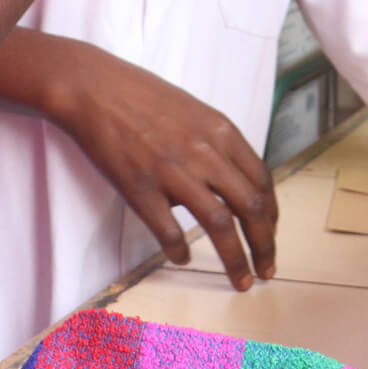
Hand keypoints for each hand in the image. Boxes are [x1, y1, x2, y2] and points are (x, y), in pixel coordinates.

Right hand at [47, 41, 276, 290]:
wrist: (95, 88)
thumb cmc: (143, 97)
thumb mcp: (195, 113)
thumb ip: (217, 146)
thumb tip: (230, 185)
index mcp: (221, 132)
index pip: (262, 182)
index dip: (272, 216)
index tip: (271, 236)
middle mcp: (204, 152)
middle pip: (251, 207)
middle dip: (265, 245)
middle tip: (267, 270)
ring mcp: (173, 171)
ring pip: (220, 224)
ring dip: (235, 259)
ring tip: (240, 280)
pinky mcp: (140, 187)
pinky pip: (169, 230)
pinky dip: (180, 250)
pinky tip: (183, 258)